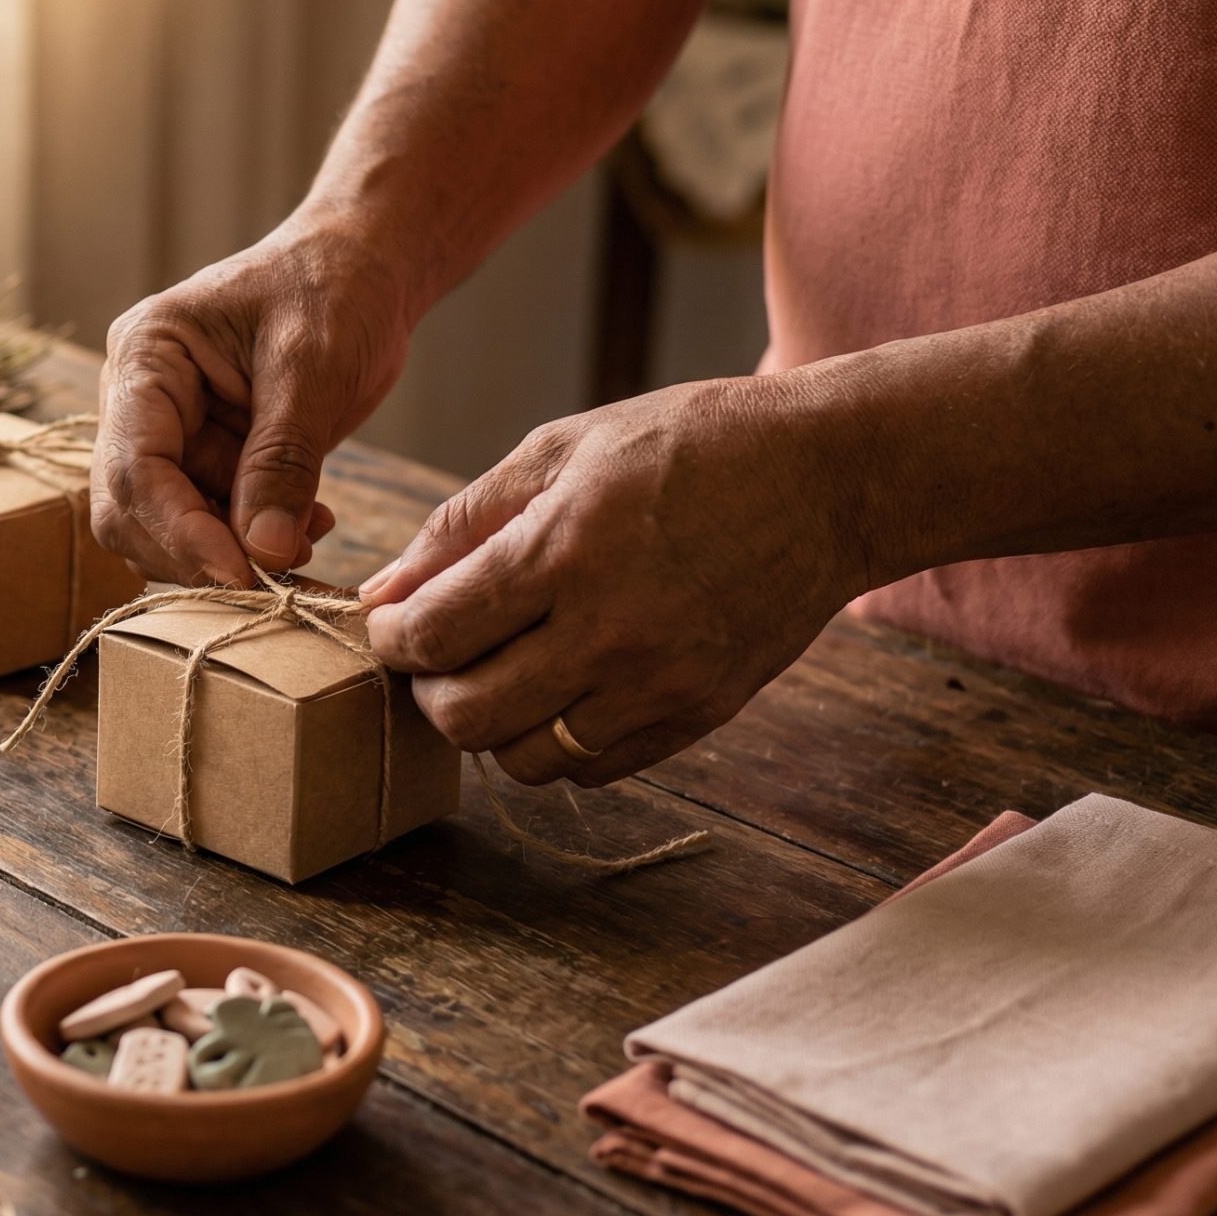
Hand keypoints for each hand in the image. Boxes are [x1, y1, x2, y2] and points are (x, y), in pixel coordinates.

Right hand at [92, 221, 415, 585]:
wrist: (365, 270)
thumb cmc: (334, 289)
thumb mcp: (312, 368)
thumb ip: (283, 462)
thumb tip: (264, 554)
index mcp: (145, 355)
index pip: (134, 463)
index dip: (178, 529)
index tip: (240, 572)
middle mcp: (139, 400)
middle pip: (130, 508)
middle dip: (196, 549)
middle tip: (274, 572)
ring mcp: (169, 433)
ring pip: (164, 527)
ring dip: (229, 550)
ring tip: (305, 538)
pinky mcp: (206, 459)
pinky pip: (210, 522)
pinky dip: (253, 540)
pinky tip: (308, 523)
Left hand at [360, 375, 870, 785]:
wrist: (832, 479)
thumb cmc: (690, 446)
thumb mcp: (563, 449)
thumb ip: (462, 522)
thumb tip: (384, 590)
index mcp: (564, 548)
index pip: (434, 633)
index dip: (389, 637)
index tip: (388, 624)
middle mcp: (609, 629)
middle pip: (466, 716)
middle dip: (428, 691)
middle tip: (437, 656)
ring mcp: (659, 682)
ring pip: (523, 760)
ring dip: (491, 727)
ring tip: (500, 673)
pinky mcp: (699, 714)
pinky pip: (591, 770)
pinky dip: (556, 744)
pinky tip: (561, 690)